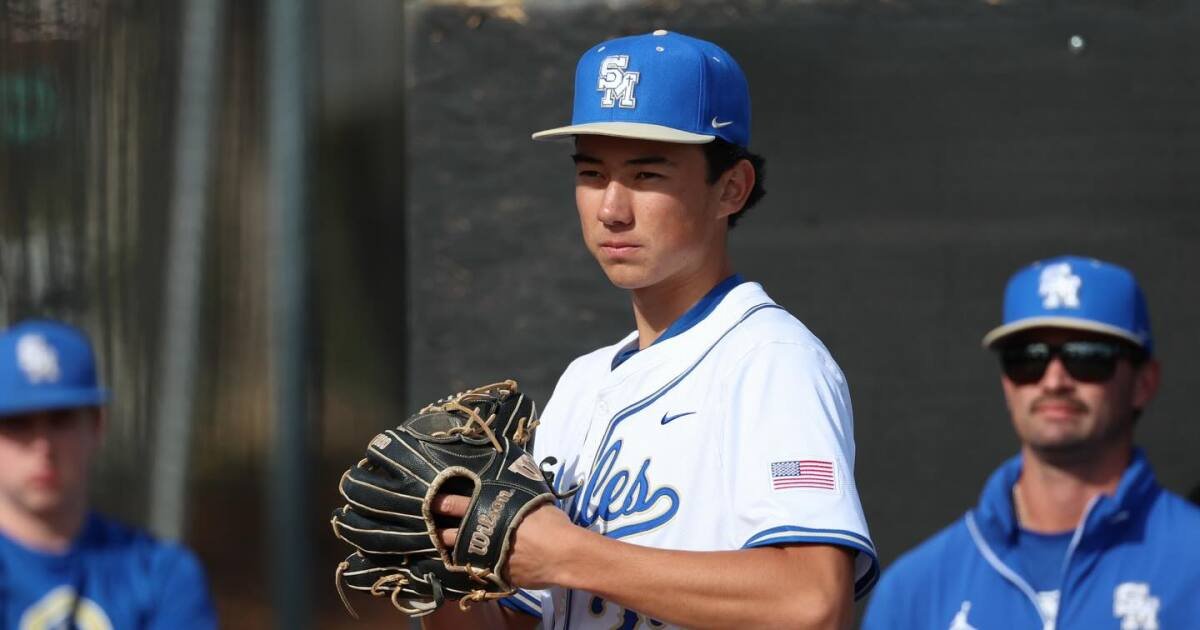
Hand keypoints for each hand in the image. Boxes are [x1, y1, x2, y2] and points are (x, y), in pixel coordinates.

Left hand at [430, 494, 578, 589]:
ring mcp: (486, 558)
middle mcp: (483, 535)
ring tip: (445, 546)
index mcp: (490, 512)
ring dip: (452, 550)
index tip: (432, 501)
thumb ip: (516, 493)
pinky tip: (473, 564)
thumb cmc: (551, 523)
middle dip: (439, 530)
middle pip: (452, 533)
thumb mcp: (532, 499)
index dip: (442, 503)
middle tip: (432, 527)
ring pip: (461, 555)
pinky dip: (476, 567)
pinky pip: (480, 571)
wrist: (562, 555)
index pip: (456, 505)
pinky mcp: (495, 575)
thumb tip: (515, 482)